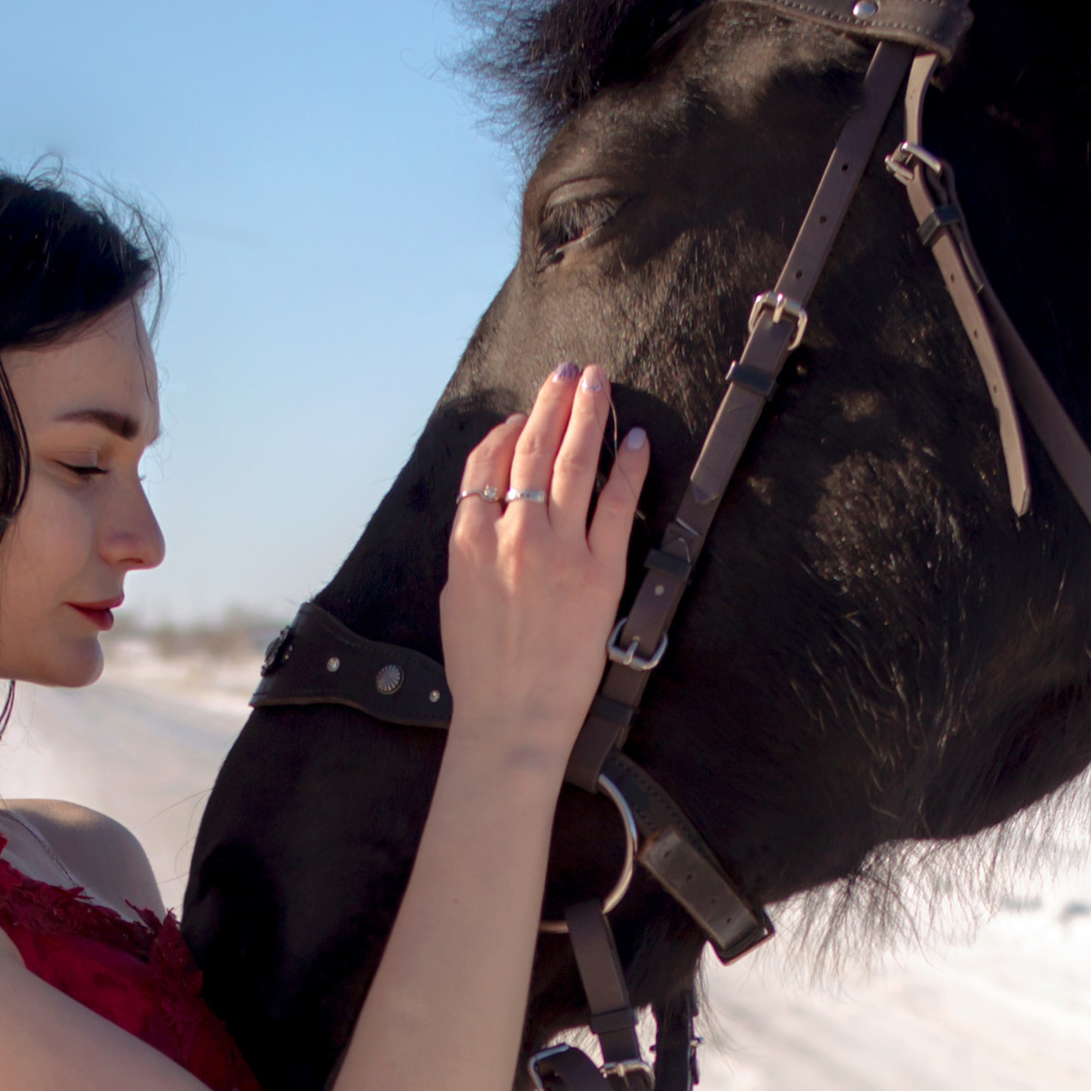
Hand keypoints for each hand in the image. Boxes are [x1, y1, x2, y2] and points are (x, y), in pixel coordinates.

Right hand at [440, 364, 649, 768]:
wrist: (512, 719)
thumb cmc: (483, 672)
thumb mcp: (455, 600)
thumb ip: (469, 551)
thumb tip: (485, 517)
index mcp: (469, 543)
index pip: (485, 466)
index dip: (504, 433)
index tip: (521, 416)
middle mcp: (512, 537)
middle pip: (531, 450)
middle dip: (551, 402)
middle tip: (569, 371)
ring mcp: (558, 552)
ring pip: (572, 465)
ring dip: (587, 415)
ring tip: (597, 382)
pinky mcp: (599, 574)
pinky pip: (616, 507)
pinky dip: (626, 468)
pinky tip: (635, 441)